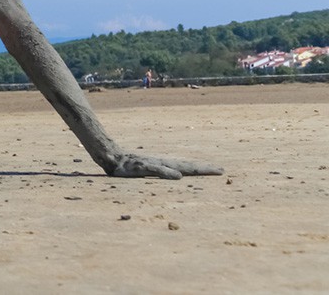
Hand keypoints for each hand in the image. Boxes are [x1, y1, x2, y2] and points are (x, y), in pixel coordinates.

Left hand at [107, 153, 222, 179]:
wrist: (112, 157)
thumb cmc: (126, 166)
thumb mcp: (143, 169)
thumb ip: (160, 172)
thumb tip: (180, 176)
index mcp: (166, 164)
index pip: (190, 168)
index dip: (205, 170)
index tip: (221, 171)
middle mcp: (166, 163)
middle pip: (189, 165)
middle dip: (205, 168)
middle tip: (221, 170)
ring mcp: (160, 163)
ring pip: (183, 165)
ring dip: (196, 168)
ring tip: (207, 169)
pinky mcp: (154, 165)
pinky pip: (174, 168)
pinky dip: (184, 169)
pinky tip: (183, 171)